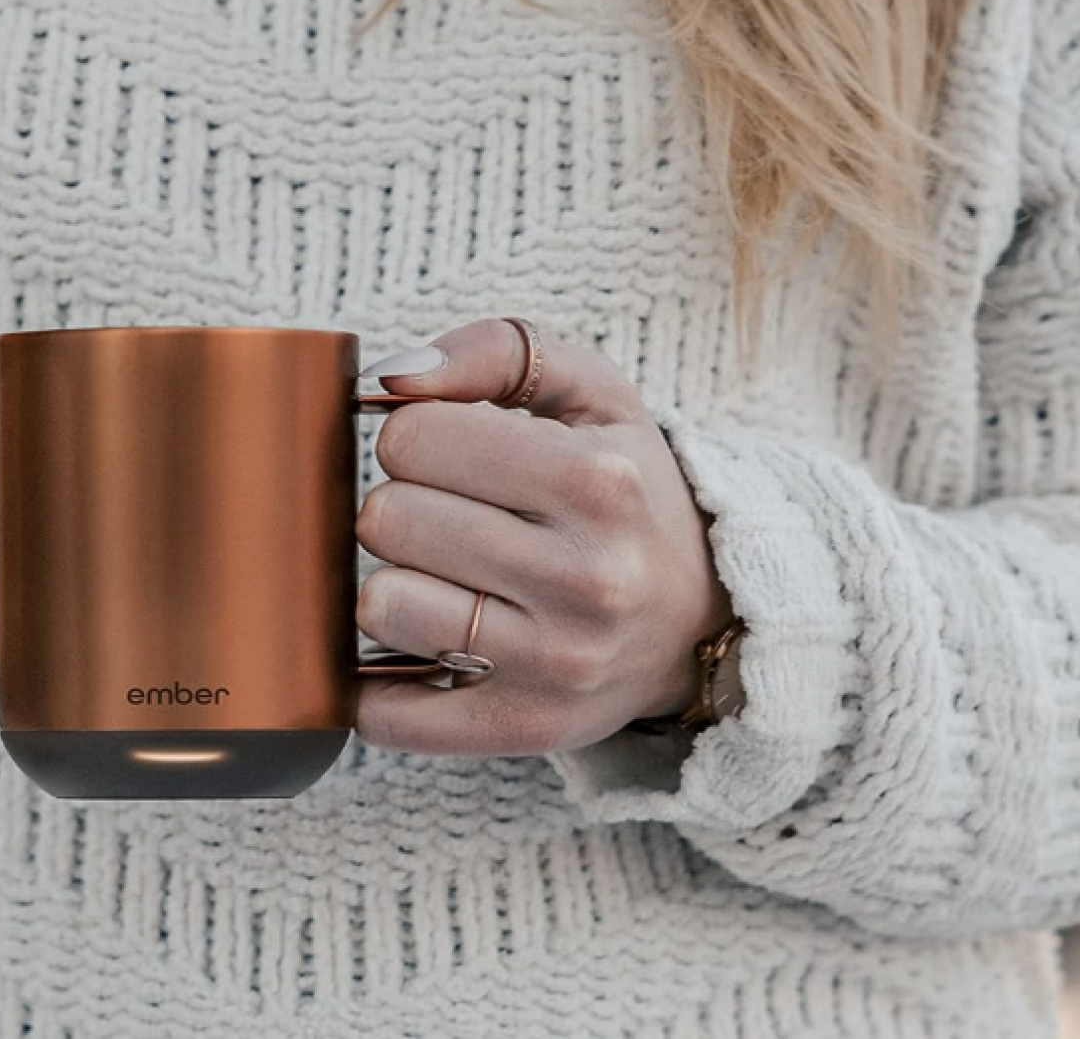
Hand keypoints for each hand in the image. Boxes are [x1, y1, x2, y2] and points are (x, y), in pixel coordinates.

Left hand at [353, 318, 736, 755]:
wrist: (703, 616)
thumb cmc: (625, 490)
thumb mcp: (593, 395)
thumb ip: (497, 350)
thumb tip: (393, 374)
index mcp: (599, 481)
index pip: (411, 436)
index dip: (413, 437)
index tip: (448, 455)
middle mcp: (586, 578)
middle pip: (387, 518)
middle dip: (399, 507)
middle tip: (445, 518)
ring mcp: (557, 664)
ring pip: (380, 607)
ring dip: (391, 586)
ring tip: (442, 580)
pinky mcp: (524, 729)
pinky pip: (386, 715)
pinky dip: (376, 684)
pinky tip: (417, 650)